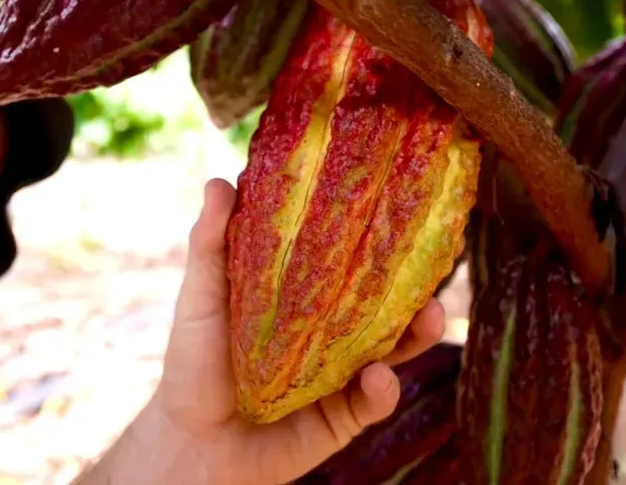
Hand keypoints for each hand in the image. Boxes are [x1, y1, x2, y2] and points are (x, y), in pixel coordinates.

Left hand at [79, 178, 445, 484]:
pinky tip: (378, 379)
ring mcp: (338, 375)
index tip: (403, 206)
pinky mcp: (341, 418)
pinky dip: (381, 390)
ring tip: (430, 315)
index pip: (345, 262)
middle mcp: (326, 333)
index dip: (374, 238)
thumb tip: (219, 181)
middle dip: (414, 285)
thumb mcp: (201, 297)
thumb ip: (211, 244)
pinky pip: (372, 402)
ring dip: (417, 334)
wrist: (190, 443)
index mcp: (299, 297)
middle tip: (434, 263)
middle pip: (382, 304)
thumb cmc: (190, 363)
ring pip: (391, 350)